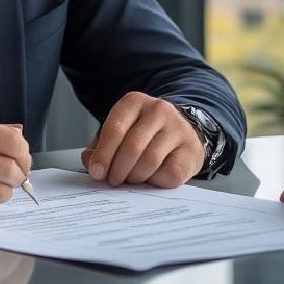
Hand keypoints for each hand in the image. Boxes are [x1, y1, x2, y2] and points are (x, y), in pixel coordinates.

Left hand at [80, 92, 203, 187]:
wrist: (180, 134)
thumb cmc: (144, 136)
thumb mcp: (119, 133)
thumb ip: (100, 147)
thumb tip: (92, 164)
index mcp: (134, 102)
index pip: (115, 128)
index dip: (103, 154)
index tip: (97, 172)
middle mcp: (158, 110)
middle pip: (132, 147)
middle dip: (118, 170)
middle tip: (113, 180)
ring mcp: (177, 128)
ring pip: (150, 161)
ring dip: (135, 177)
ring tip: (131, 180)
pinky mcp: (191, 150)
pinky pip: (168, 173)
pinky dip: (155, 182)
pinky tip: (151, 178)